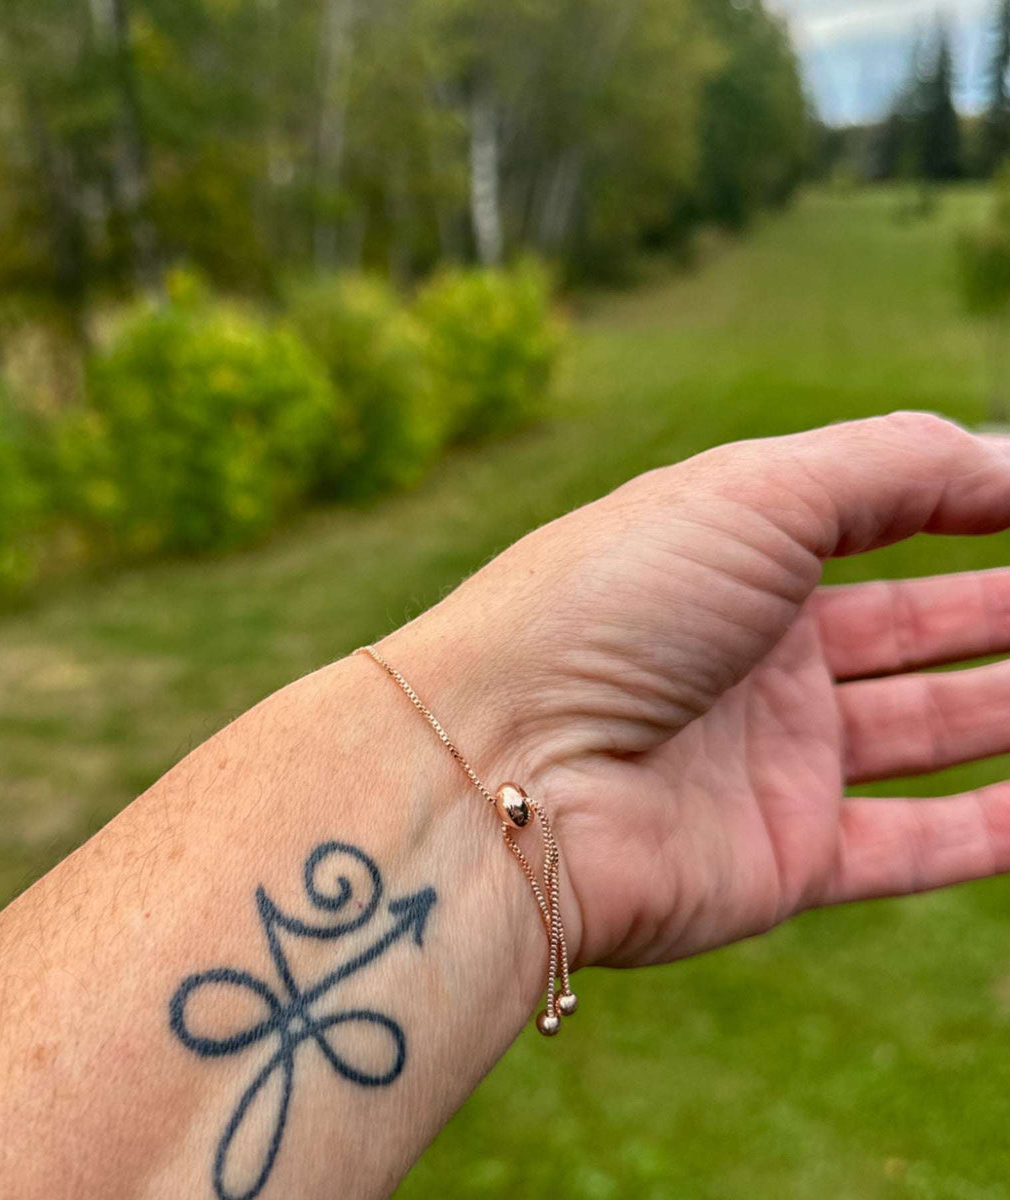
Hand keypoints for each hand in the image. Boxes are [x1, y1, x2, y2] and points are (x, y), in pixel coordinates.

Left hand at [385, 414, 1009, 968]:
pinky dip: (999, 823)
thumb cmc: (608, 607)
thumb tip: (1007, 454)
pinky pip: (918, 843)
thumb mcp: (751, 494)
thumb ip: (889, 466)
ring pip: (931, 728)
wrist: (507, 769)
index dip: (978, 499)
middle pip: (917, 626)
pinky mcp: (784, 858)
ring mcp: (771, 760)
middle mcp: (753, 657)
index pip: (880, 516)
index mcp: (731, 557)